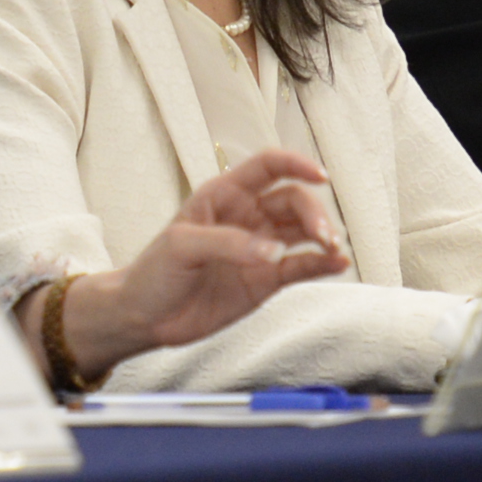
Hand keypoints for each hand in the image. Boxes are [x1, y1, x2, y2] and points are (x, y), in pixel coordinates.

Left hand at [48, 148, 352, 377]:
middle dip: (314, 213)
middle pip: (294, 200)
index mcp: (224, 195)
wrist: (143, 317)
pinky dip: (322, 265)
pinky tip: (339, 265)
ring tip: (333, 250)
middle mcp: (247, 217)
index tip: (320, 176)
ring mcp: (259, 248)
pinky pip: (301, 267)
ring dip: (323, 236)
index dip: (296, 163)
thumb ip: (227, 243)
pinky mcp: (266, 281)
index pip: (268, 166)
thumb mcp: (180, 246)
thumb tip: (274, 251)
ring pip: (302, 232)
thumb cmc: (153, 272)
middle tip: (322, 236)